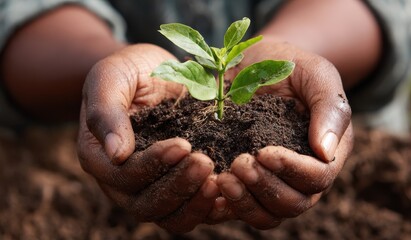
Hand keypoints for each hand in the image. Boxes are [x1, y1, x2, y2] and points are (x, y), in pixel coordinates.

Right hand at [77, 44, 219, 232]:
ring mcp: (151, 187)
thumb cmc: (130, 71)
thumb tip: (114, 153)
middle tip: (205, 162)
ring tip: (219, 181)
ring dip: (195, 204)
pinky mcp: (177, 185)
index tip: (184, 144)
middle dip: (178, 187)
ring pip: (169, 217)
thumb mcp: (111, 77)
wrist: (156, 70)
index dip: (153, 165)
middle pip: (146, 205)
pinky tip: (228, 192)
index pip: (124, 176)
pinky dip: (209, 207)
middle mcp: (123, 182)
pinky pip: (191, 210)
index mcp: (101, 158)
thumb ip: (105, 112)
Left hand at [219, 41, 353, 228]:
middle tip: (239, 164)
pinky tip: (211, 185)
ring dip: (245, 202)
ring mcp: (272, 180)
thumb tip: (326, 151)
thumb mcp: (315, 74)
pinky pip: (240, 207)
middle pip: (293, 203)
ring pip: (267, 214)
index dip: (293, 170)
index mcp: (324, 152)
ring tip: (222, 178)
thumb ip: (329, 107)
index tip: (264, 152)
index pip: (318, 177)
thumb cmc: (289, 66)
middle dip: (266, 187)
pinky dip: (227, 204)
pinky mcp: (245, 181)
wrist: (253, 63)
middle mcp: (300, 174)